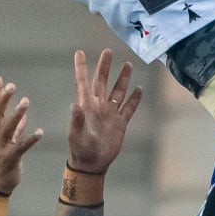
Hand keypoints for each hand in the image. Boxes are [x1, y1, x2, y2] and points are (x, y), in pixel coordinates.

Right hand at [0, 77, 42, 194]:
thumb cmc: (0, 162)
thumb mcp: (5, 142)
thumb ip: (15, 129)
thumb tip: (24, 117)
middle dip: (2, 99)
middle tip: (11, 85)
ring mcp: (0, 147)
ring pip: (7, 128)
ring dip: (16, 114)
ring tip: (26, 101)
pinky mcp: (9, 159)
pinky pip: (20, 147)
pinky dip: (30, 139)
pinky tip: (40, 132)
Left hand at [67, 48, 141, 175]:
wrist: (92, 164)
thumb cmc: (80, 149)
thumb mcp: (76, 135)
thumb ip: (77, 120)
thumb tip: (75, 105)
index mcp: (86, 105)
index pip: (83, 81)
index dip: (81, 67)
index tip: (79, 52)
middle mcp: (98, 106)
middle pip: (102, 81)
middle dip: (105, 66)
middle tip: (108, 51)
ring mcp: (110, 113)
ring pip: (118, 91)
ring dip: (122, 78)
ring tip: (127, 64)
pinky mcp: (120, 123)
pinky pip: (129, 108)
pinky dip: (135, 99)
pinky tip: (139, 89)